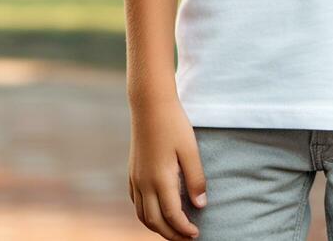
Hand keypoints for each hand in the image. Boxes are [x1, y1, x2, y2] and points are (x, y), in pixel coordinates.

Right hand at [128, 95, 207, 239]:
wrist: (150, 104)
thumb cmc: (173, 124)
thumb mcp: (190, 150)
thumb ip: (196, 179)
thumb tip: (201, 205)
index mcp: (160, 179)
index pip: (172, 216)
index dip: (184, 229)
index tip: (196, 234)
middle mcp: (144, 183)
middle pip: (154, 222)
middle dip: (170, 234)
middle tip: (187, 238)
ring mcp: (135, 178)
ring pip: (142, 215)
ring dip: (157, 227)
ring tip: (173, 230)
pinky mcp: (132, 172)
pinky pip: (135, 202)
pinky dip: (145, 214)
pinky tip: (156, 211)